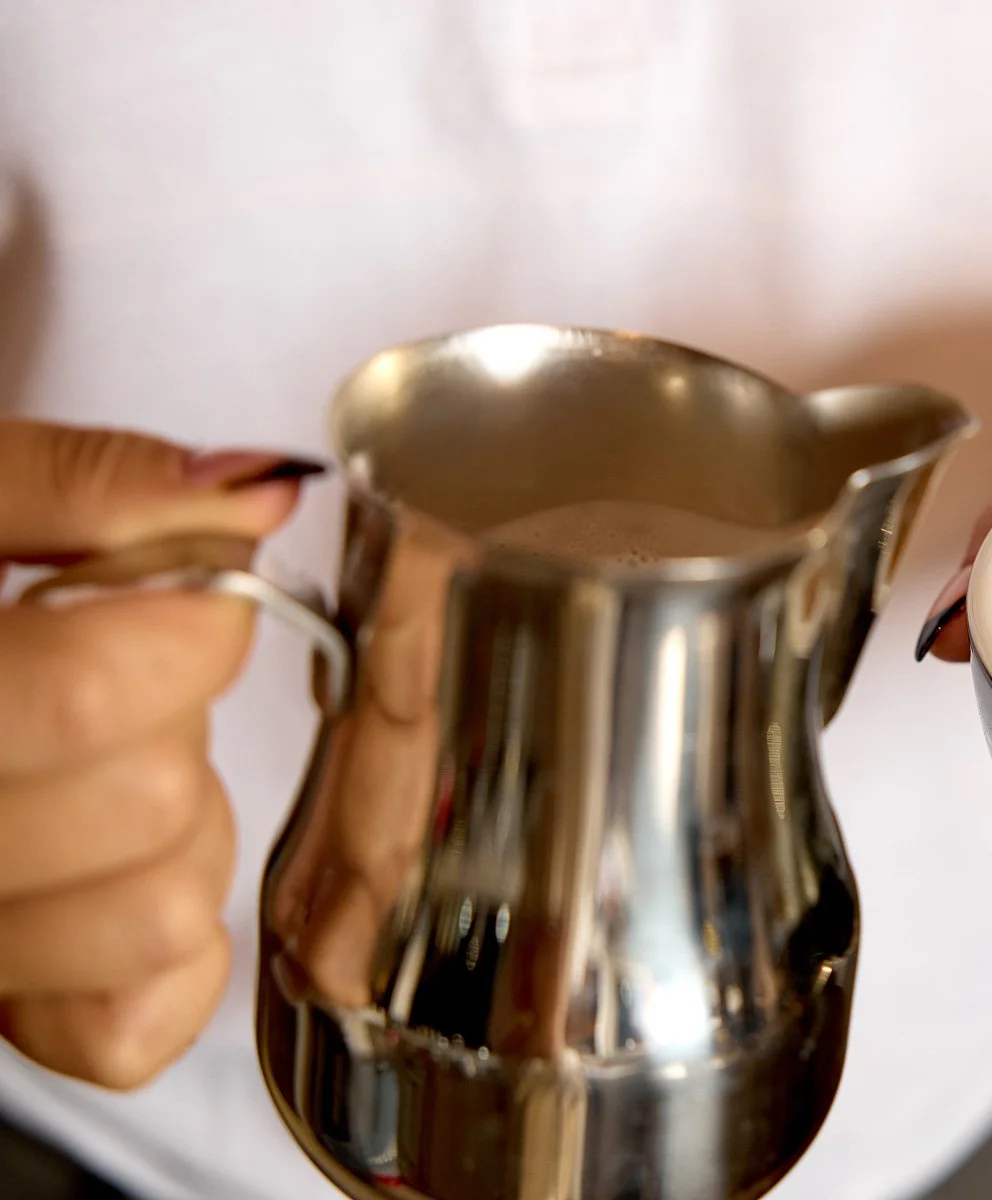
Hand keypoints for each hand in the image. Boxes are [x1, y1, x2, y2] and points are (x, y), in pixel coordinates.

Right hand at [0, 422, 315, 1087]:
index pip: (88, 696)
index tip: (191, 591)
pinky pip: (135, 1029)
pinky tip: (111, 873)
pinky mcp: (4, 1019)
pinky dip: (165, 954)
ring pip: (162, 917)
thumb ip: (86, 488)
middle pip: (149, 803)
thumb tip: (251, 493)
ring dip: (178, 833)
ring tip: (105, 773)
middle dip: (175, 722)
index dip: (191, 626)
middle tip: (117, 683)